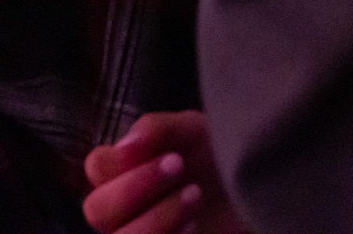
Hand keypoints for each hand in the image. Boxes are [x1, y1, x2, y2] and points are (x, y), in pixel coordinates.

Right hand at [83, 111, 245, 233]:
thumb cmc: (217, 153)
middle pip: (98, 210)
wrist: (256, 186)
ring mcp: (140, 231)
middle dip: (136, 191)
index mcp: (120, 170)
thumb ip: (156, 129)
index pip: (96, 168)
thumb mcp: (192, 129)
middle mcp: (122, 206)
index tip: (171, 156)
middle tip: (181, 170)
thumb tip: (126, 146)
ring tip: (194, 198)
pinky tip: (195, 224)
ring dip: (155, 221)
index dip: (122, 164)